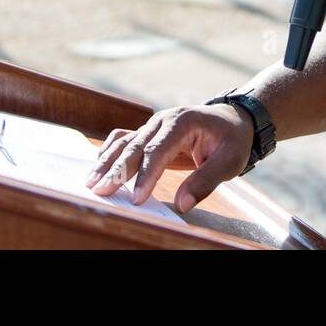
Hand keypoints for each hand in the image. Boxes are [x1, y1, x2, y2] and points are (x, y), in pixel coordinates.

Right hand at [83, 103, 253, 213]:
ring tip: (92, 182)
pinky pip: (125, 139)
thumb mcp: (229, 160)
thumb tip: (182, 205)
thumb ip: (206, 181)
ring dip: (107, 162)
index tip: (136, 198)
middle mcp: (163, 120)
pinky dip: (110, 152)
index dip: (145, 175)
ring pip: (125, 143)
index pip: (158, 150)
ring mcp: (154, 125)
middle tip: (101, 191)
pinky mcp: (149, 133)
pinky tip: (99, 166)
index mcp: (182, 122)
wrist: (233, 120)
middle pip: (135, 146)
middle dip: (117, 170)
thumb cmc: (232, 139)